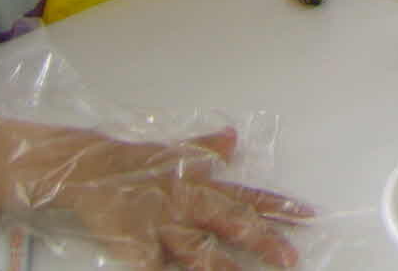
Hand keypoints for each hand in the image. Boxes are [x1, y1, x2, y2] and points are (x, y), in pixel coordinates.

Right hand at [0, 109, 311, 269]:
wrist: (87, 167)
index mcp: (201, 183)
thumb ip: (206, 149)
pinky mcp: (135, 243)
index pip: (248, 196)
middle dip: (263, 241)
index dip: (280, 207)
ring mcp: (162, 224)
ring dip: (224, 268)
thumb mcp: (174, 152)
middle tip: (291, 258)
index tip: (310, 216)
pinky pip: (155, 267)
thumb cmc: (134, 162)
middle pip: (232, 222)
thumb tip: (234, 139)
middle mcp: (188, 202)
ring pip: (199, 250)